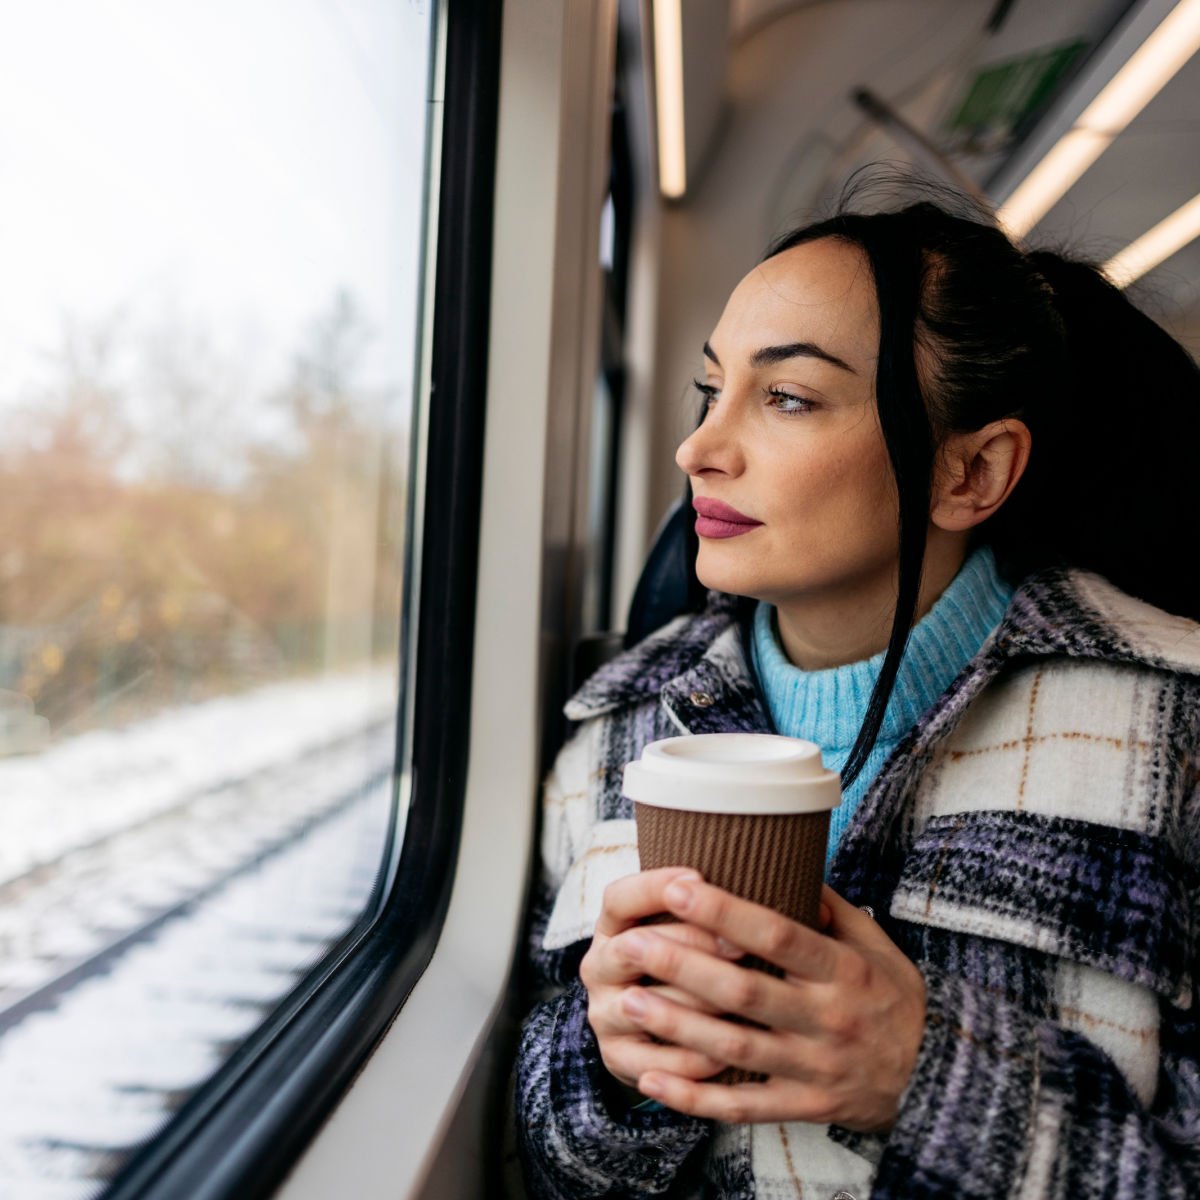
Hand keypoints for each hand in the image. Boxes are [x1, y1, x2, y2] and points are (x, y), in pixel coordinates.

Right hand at [581, 868, 742, 1088]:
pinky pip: (657, 1063)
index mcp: (610, 928)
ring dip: (699, 1005)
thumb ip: (696, 904)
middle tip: (740, 946)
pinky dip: (694, 1060)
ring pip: (649, 1007)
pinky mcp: (617, 1060)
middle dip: (691, 945)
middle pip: (635, 947)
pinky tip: (730, 1054)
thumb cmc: (683, 960)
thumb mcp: (677, 925)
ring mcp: (604, 1015)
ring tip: (745, 1004)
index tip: (700, 877)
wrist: (650, 1030)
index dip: (655, 887)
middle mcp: (598, 968)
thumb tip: (744, 876)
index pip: (619, 898)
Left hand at [614, 881, 925, 1131]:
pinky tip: (653, 1078)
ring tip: (630, 1001)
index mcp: (842, 970)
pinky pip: (743, 1105)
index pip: (778, 935)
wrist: (939, 1080)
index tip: (677, 885)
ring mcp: (814, 1067)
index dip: (725, 911)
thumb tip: (782, 860)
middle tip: (631, 944)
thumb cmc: (895, 998)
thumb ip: (827, 907)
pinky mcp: (805, 1106)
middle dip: (682, 966)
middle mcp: (826, 1018)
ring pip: (735, 1047)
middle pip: (744, 991)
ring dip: (677, 1025)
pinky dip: (696, 1096)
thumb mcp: (875, 945)